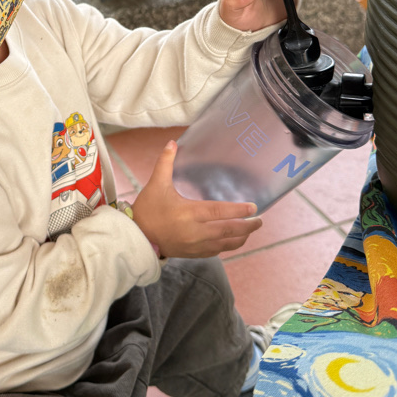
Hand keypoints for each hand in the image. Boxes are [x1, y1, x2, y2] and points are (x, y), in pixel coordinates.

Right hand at [131, 140, 261, 258]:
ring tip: (250, 231)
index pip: (220, 212)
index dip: (238, 210)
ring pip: (225, 244)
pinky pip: (216, 251)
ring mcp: (196, 245)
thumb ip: (165, 163)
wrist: (136, 238)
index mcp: (189, 213)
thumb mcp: (155, 184)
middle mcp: (196, 231)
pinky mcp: (193, 254)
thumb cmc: (147, 210)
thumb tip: (172, 143)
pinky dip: (228, 246)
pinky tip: (232, 240)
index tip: (253, 207)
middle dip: (247, 226)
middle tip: (260, 221)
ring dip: (241, 238)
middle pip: (229, 230)